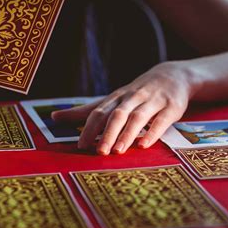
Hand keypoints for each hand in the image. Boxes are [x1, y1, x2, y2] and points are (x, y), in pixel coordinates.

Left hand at [52, 61, 197, 154]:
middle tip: (99, 152)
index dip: (90, 128)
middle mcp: (132, 98)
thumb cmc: (137, 93)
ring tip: (118, 151)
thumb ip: (85, 110)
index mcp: (116, 98)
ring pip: (138, 117)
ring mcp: (153, 101)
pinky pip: (161, 120)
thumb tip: (53, 117)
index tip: (81, 146)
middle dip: (107, 133)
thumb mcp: (112, 99)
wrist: (173, 76)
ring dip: (127, 134)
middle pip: (117, 115)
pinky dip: (152, 132)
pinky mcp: (171, 107)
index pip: (100, 112)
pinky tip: (144, 144)